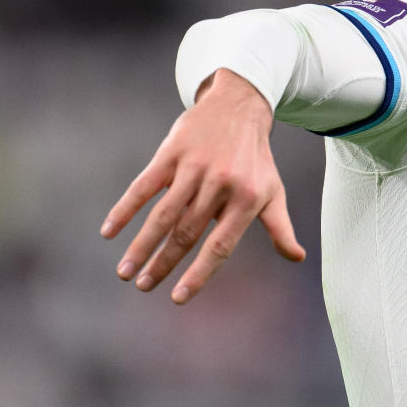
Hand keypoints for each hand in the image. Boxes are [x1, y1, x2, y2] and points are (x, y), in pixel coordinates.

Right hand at [101, 68, 305, 303]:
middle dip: (162, 264)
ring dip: (141, 245)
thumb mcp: (273, 191)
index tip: (178, 298)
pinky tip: (109, 232)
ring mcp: (195, 167)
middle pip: (186, 234)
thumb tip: (297, 258)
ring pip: (163, 215)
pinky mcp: (171, 153)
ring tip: (125, 272)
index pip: (220, 246)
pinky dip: (125, 209)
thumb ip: (279, 227)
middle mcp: (222, 184)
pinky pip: (144, 186)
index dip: (199, 274)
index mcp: (248, 199)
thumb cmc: (256, 160)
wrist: (239, 108)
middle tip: (143, 286)